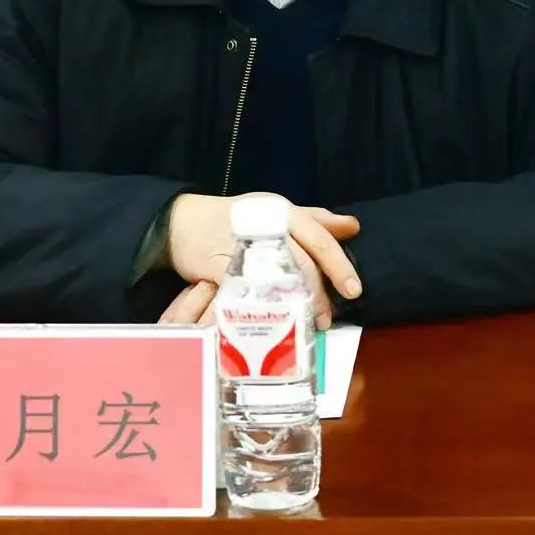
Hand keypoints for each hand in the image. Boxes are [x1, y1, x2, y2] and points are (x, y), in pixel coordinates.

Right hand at [157, 193, 361, 327]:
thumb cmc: (233, 218)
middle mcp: (265, 226)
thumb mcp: (275, 211)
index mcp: (282, 212)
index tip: (354, 289)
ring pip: (277, 279)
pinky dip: (258, 308)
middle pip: (301, 263)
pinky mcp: (218, 266)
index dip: (339, 265)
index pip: (319, 238)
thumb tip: (352, 226)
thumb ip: (314, 219)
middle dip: (319, 295)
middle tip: (327, 319)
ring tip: (304, 323)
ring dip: (295, 305)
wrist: (180, 221)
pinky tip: (269, 322)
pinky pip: (244, 291)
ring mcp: (242, 246)